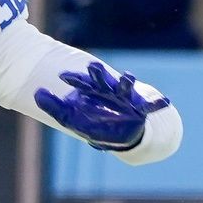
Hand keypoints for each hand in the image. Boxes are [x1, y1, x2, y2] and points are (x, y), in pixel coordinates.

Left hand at [34, 61, 167, 151]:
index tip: (62, 76)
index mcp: (92, 93)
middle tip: (93, 67)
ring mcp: (125, 99)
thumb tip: (37, 93)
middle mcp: (108, 93)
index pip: (81, 83)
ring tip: (128, 78)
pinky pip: (151, 105)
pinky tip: (164, 101)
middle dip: (99, 74)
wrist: (121, 135)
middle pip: (102, 80)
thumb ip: (54, 106)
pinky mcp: (139, 109)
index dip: (73, 79)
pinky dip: (158, 103)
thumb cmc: (94, 124)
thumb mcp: (70, 118)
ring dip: (127, 83)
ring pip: (125, 88)